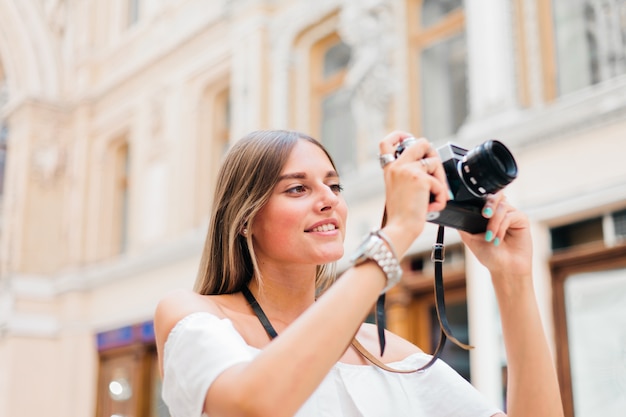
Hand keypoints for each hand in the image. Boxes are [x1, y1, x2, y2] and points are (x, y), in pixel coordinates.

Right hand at [378, 131, 449, 253]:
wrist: (400, 228)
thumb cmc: (401, 216)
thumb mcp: (399, 190)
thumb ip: (408, 176)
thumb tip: (428, 166)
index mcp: (389, 169)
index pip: (387, 142)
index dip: (400, 136)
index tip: (409, 139)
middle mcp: (397, 166)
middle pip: (421, 143)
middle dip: (434, 155)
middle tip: (435, 173)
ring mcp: (408, 170)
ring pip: (435, 162)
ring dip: (440, 181)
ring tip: (434, 197)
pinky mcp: (421, 178)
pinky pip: (440, 183)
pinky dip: (441, 197)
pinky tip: (432, 207)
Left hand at [458, 193, 532, 277]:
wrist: (504, 269)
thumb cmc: (489, 254)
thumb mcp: (470, 238)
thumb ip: (463, 224)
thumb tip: (454, 213)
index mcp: (488, 213)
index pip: (484, 197)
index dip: (479, 198)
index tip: (473, 205)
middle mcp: (500, 211)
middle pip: (496, 195)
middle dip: (489, 203)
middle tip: (484, 214)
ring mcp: (511, 214)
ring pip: (502, 207)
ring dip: (494, 223)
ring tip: (490, 237)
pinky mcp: (522, 219)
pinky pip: (510, 216)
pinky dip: (501, 227)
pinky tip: (498, 239)